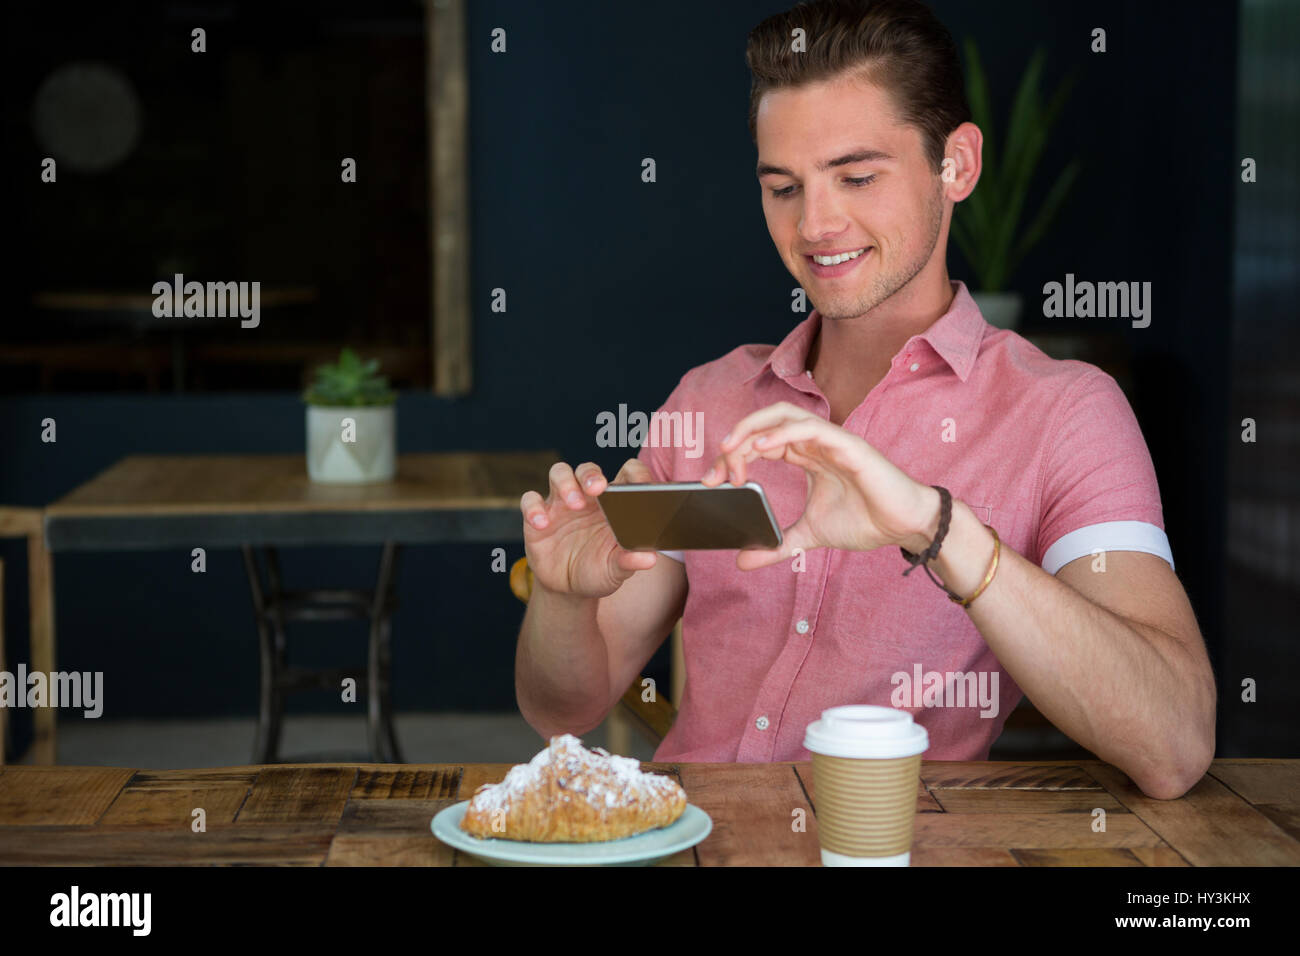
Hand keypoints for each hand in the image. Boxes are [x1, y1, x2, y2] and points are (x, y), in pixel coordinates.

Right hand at [518, 458, 657, 597]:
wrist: (568, 589)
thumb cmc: (598, 570)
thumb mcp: (616, 570)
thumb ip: (630, 560)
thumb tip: (650, 558)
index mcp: (614, 502)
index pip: (626, 474)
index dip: (634, 474)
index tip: (640, 485)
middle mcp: (587, 497)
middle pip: (588, 469)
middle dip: (591, 475)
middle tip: (597, 488)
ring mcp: (561, 503)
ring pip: (559, 473)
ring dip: (566, 484)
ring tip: (574, 504)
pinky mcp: (537, 516)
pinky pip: (530, 500)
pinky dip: (534, 508)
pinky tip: (542, 524)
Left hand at [701, 401, 937, 569]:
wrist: (905, 525)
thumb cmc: (865, 520)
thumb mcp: (809, 536)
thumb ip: (777, 545)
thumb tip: (742, 561)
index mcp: (805, 455)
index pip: (760, 442)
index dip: (733, 455)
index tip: (713, 482)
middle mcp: (815, 442)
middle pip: (766, 422)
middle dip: (735, 439)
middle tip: (713, 470)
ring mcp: (832, 440)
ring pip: (784, 416)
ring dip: (751, 429)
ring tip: (729, 450)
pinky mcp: (848, 445)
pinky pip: (810, 428)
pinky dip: (782, 433)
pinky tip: (761, 446)